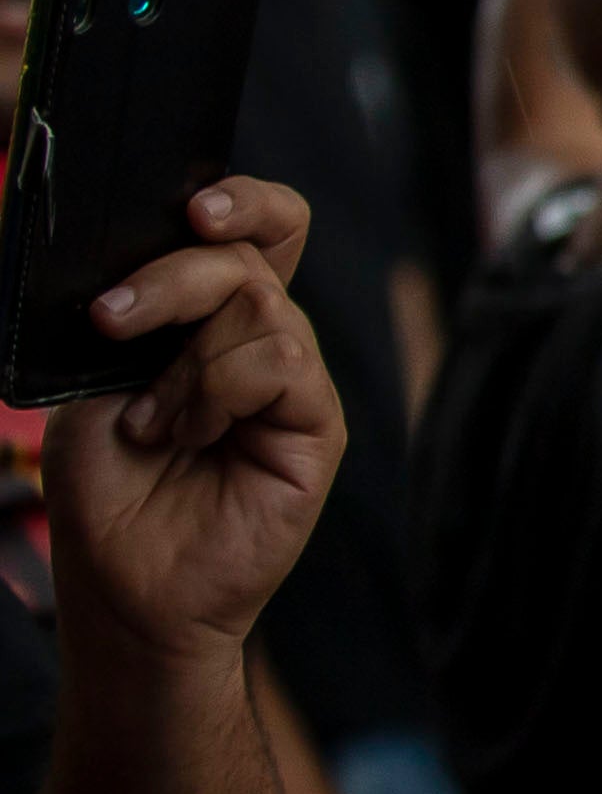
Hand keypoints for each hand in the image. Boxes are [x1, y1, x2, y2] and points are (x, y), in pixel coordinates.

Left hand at [39, 185, 340, 668]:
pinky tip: (187, 438)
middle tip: (113, 321)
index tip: (192, 208)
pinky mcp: (316, 427)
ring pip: (261, 307)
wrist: (125, 593)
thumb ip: (136, 319)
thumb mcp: (93, 386)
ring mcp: (294, 384)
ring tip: (154, 427)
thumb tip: (156, 258)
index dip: (242, 200)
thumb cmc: (106, 496)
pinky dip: (214, 394)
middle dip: (175, 273)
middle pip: (255, 252)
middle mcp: (263, 342)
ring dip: (184, 365)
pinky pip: (279, 364)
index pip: (262, 231)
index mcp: (213, 321)